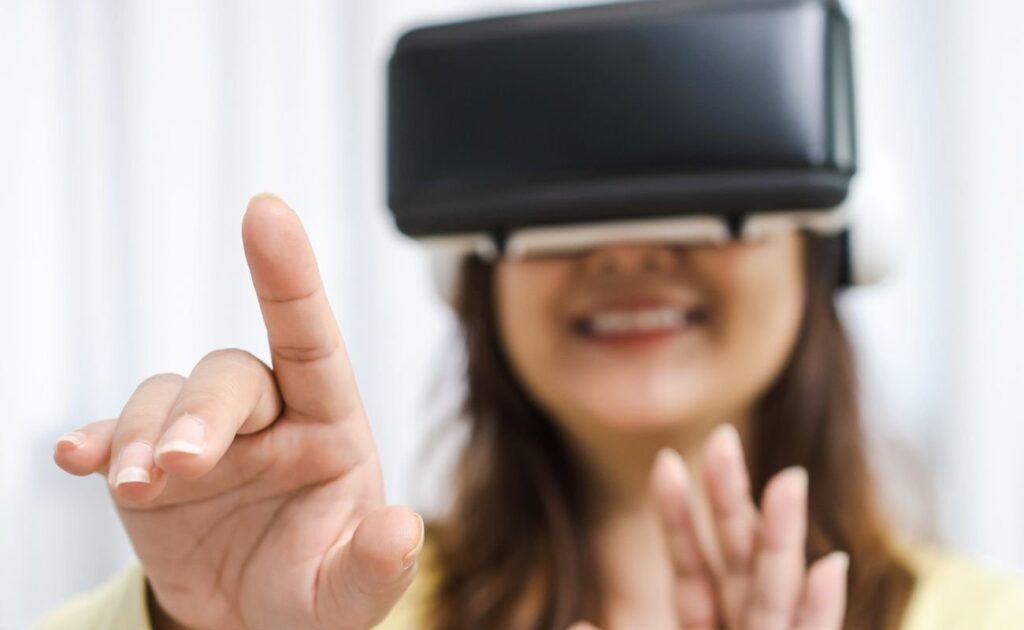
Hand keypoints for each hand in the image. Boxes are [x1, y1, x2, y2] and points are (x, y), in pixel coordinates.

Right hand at [53, 194, 422, 629]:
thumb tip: (402, 528)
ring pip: (167, 396)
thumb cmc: (314, 593)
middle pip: (230, 377)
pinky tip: (75, 457)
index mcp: (329, 426)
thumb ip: (377, 566)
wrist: (249, 624)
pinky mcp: (148, 463)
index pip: (312, 340)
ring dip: (146, 435)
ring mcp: (205, 435)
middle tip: (183, 466)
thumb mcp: (351, 594)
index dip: (290, 276)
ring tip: (140, 485)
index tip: (265, 210)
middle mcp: (267, 415)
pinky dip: (97, 440)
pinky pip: (118, 434)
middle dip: (202, 413)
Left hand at [571, 426, 847, 629]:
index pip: (693, 570)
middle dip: (731, 502)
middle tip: (721, 435)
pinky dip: (820, 610)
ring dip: (782, 537)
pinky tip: (831, 564)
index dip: (679, 518)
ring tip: (789, 478)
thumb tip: (579, 621)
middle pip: (737, 562)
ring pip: (774, 592)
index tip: (666, 463)